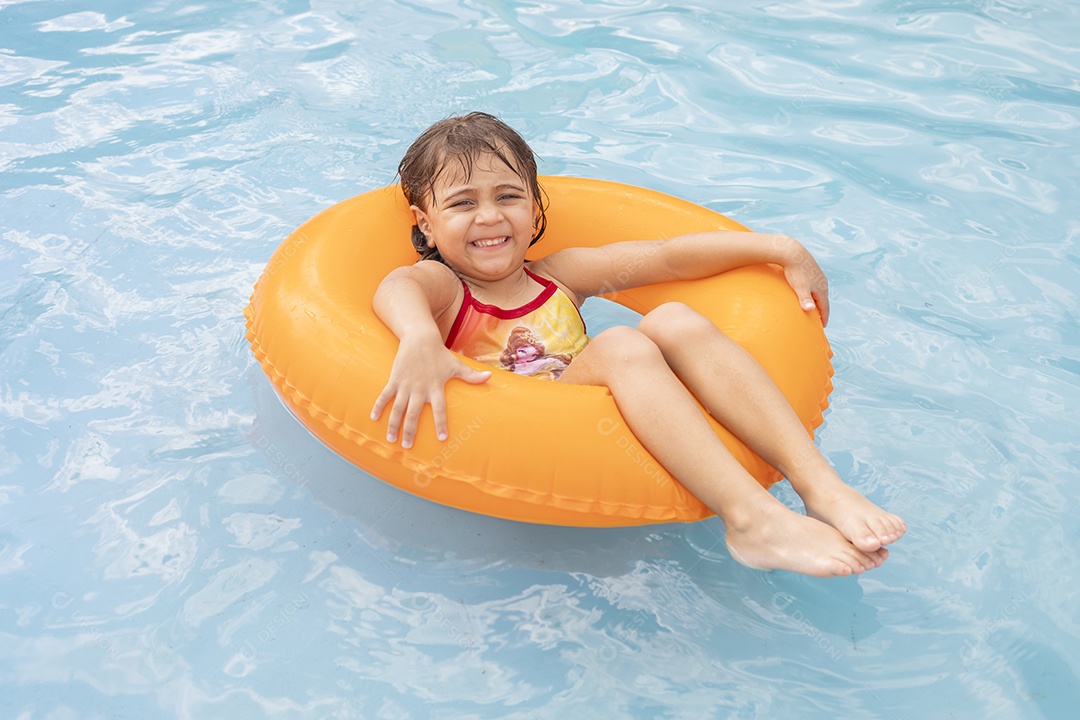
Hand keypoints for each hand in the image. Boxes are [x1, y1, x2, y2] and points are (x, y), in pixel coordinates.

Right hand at [370, 341, 490, 448]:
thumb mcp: (456, 365)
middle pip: (414, 414)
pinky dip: (378, 406)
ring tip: (391, 439)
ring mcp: (406, 385)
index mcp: (436, 388)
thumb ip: (472, 376)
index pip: (440, 409)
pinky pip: (385, 395)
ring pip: (398, 408)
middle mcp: (420, 389)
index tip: (441, 438)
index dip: (441, 423)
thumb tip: (491, 377)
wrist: (420, 338)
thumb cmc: (439, 354)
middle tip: (407, 446)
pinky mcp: (395, 380)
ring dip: (393, 424)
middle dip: (410, 431)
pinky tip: (373, 418)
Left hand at [775, 236, 830, 326]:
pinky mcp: (812, 270)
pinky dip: (813, 292)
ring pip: (819, 291)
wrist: (793, 252)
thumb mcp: (799, 287)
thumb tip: (810, 309)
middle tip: (820, 319)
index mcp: (821, 288)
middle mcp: (822, 282)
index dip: (824, 317)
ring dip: (818, 300)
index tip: (823, 326)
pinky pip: (815, 285)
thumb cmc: (795, 271)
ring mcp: (818, 275)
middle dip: (822, 310)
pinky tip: (808, 292)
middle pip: (823, 299)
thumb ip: (804, 299)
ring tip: (814, 307)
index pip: (825, 306)